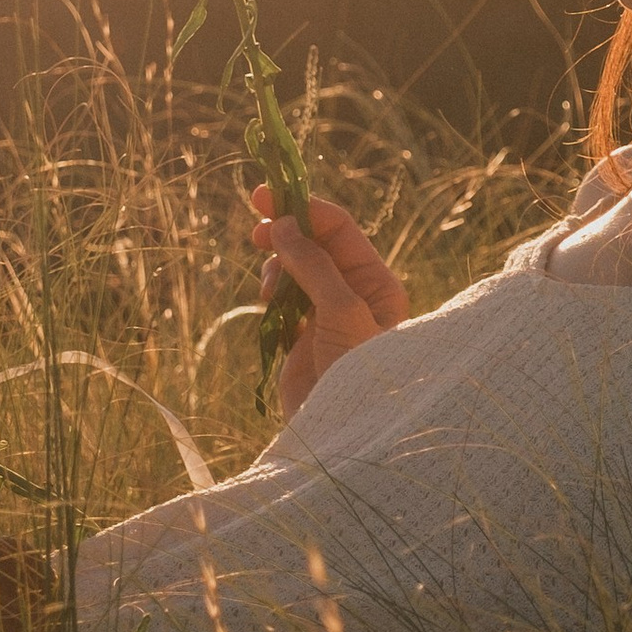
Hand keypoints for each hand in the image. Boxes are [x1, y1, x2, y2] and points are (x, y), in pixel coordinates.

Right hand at [248, 187, 407, 416]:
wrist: (344, 433)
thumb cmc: (357, 370)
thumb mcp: (342, 311)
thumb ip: (313, 266)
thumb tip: (281, 226)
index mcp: (376, 283)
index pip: (339, 230)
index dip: (304, 209)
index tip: (266, 197)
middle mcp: (354, 294)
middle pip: (314, 245)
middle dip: (285, 232)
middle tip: (256, 226)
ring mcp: (326, 316)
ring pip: (294, 270)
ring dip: (276, 267)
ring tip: (270, 288)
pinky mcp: (302, 338)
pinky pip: (282, 301)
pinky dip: (271, 294)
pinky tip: (267, 303)